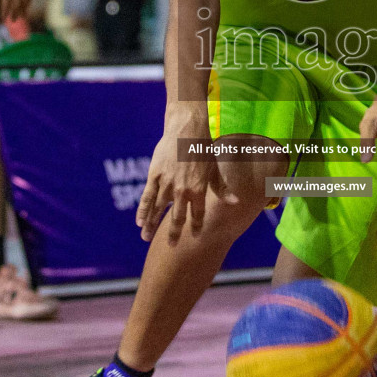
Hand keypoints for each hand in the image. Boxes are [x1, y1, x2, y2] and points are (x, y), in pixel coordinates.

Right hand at [0, 0, 31, 24]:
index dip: (26, 6)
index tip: (23, 13)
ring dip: (14, 14)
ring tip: (11, 20)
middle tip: (17, 19)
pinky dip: (5, 12)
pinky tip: (3, 17)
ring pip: (16, 4)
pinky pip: (6, 4)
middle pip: (23, 2)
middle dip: (21, 12)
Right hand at [136, 105, 230, 244]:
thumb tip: (236, 202)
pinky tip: (139, 221)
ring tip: (145, 238)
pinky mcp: (155, 175)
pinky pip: (147, 197)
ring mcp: (167, 183)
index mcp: (199, 190)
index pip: (197, 215)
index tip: (193, 237)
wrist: (187, 129)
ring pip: (158, 209)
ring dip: (152, 225)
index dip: (195, 227)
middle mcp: (183, 190)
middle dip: (174, 233)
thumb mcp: (215, 170)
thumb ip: (222, 189)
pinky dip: (143, 210)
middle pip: (177, 217)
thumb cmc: (204, 149)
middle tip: (172, 246)